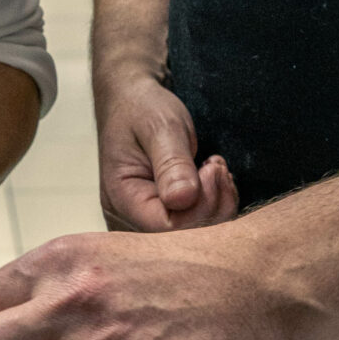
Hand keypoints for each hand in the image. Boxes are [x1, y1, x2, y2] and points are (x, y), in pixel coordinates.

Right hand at [97, 72, 237, 231]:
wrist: (133, 100)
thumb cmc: (142, 109)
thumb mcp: (159, 126)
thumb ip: (171, 163)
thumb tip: (184, 199)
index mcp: (122, 199)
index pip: (168, 228)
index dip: (200, 206)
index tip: (211, 168)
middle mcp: (129, 219)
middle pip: (182, 238)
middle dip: (213, 205)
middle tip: (216, 166)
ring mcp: (145, 222)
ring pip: (193, 236)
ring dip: (217, 203)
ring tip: (214, 167)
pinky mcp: (163, 217)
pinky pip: (195, 226)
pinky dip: (213, 205)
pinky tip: (212, 179)